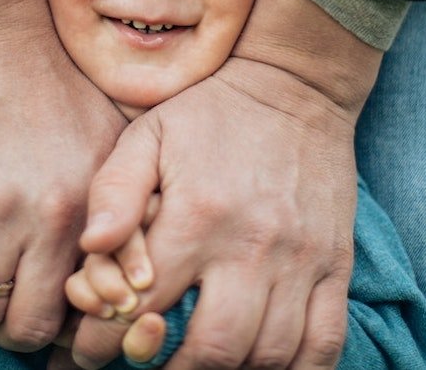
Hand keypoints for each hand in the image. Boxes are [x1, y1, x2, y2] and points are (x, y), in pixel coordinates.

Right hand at [0, 0, 126, 351]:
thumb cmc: (56, 79)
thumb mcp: (116, 138)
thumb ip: (128, 204)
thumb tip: (139, 277)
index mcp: (99, 208)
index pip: (89, 309)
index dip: (68, 324)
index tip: (47, 308)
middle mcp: (52, 216)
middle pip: (27, 325)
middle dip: (12, 323)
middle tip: (1, 301)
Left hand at [72, 0, 382, 368]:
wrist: (294, 84)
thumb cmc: (208, 113)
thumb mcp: (148, 134)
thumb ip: (113, 190)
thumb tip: (90, 247)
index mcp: (196, 216)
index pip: (144, 306)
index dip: (109, 340)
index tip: (93, 348)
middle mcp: (251, 246)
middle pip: (213, 349)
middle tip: (149, 361)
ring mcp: (301, 260)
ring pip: (269, 355)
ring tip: (199, 364)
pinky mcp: (336, 266)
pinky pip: (325, 344)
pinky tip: (262, 365)